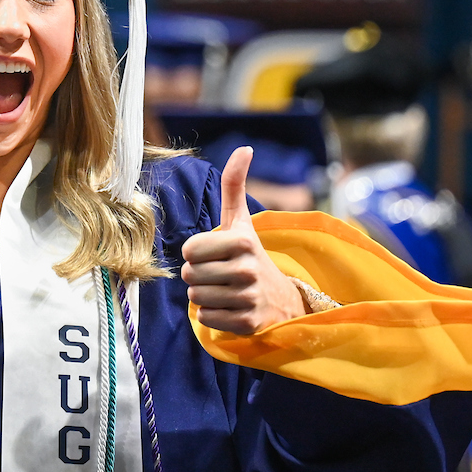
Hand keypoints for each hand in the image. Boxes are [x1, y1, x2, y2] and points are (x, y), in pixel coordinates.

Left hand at [181, 146, 305, 334]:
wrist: (281, 299)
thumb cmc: (249, 255)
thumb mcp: (241, 221)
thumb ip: (235, 185)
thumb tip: (245, 147)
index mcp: (242, 241)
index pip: (190, 250)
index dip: (196, 253)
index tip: (214, 253)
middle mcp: (247, 269)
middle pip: (189, 275)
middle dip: (199, 275)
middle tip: (219, 274)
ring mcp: (248, 298)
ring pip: (196, 297)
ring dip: (204, 295)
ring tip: (226, 290)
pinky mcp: (246, 324)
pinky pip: (206, 318)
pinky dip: (212, 315)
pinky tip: (231, 307)